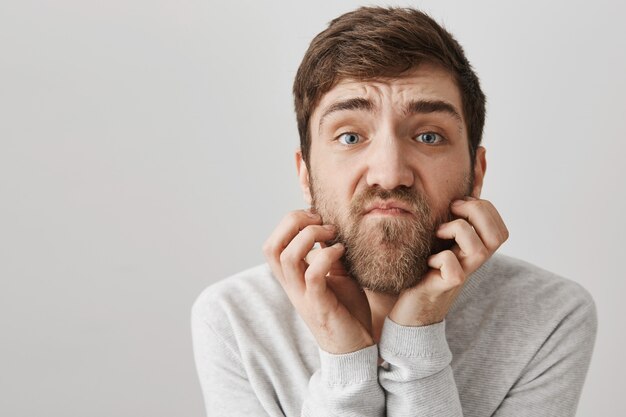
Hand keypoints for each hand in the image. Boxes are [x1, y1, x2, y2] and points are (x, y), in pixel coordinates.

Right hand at [263, 210, 373, 353]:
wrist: (356, 347)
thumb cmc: (345, 310)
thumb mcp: (337, 274)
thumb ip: (329, 253)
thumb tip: (331, 227)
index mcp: (292, 277)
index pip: (272, 244)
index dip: (289, 223)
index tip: (317, 217)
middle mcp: (291, 285)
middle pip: (272, 247)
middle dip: (293, 223)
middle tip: (320, 220)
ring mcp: (303, 296)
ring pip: (287, 258)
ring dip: (310, 237)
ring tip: (332, 234)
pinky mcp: (319, 306)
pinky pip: (313, 275)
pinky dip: (326, 256)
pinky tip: (341, 251)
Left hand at [389, 197, 508, 326]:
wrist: (411, 309)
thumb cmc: (423, 272)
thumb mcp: (440, 244)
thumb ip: (451, 225)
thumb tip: (456, 196)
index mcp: (475, 251)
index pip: (500, 229)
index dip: (485, 209)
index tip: (459, 204)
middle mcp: (473, 263)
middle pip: (497, 235)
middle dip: (476, 211)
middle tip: (453, 209)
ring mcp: (462, 274)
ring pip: (478, 248)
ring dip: (458, 230)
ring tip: (438, 232)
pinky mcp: (445, 286)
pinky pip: (453, 268)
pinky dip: (439, 258)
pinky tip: (428, 260)